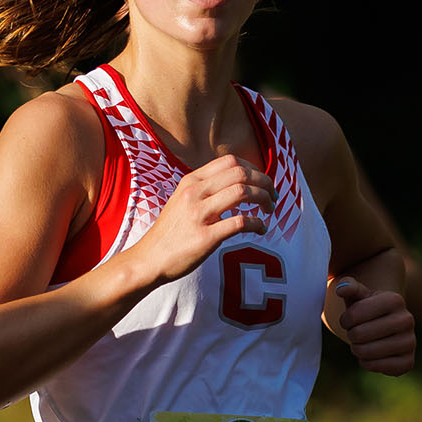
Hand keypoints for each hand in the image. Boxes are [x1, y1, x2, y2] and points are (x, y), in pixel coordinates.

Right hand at [130, 154, 274, 284]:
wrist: (149, 259)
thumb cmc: (170, 232)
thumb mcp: (182, 200)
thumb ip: (204, 190)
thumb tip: (236, 184)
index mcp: (191, 182)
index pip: (229, 162)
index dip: (253, 169)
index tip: (261, 182)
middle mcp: (195, 193)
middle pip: (240, 173)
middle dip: (264, 182)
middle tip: (272, 196)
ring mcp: (199, 214)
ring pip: (243, 192)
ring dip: (264, 199)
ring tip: (269, 209)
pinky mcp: (205, 237)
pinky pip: (240, 222)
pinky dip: (257, 223)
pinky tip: (261, 228)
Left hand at [336, 280, 416, 375]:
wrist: (385, 326)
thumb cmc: (367, 309)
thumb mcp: (358, 295)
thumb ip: (349, 287)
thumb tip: (341, 288)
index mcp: (395, 300)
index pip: (354, 314)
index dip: (345, 320)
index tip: (349, 319)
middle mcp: (407, 320)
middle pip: (359, 334)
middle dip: (351, 335)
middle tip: (356, 332)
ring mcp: (410, 342)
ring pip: (366, 352)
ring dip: (357, 349)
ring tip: (362, 342)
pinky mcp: (408, 361)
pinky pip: (375, 366)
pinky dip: (366, 363)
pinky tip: (371, 355)